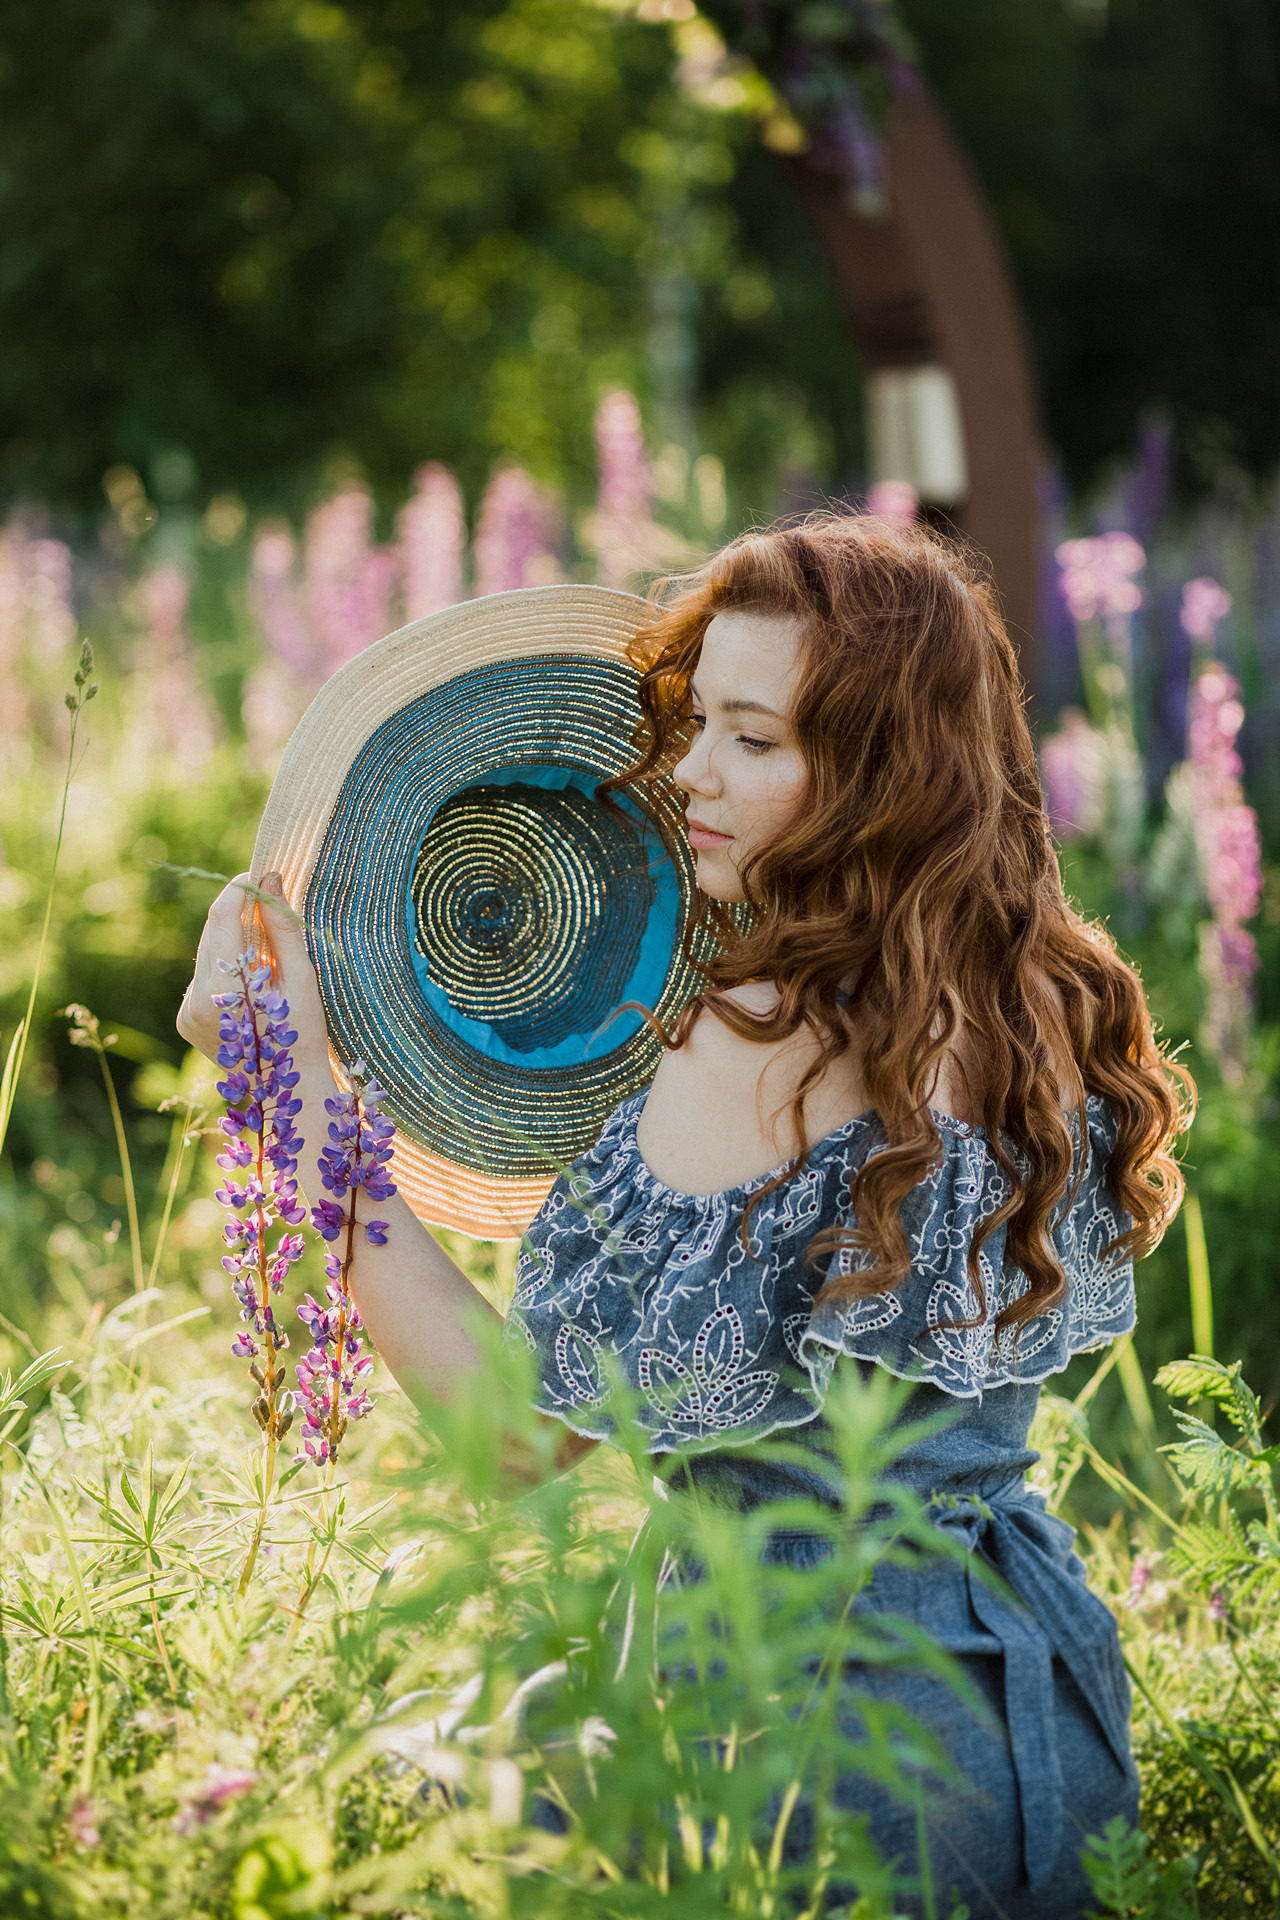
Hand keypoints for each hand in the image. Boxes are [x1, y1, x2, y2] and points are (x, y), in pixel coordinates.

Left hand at [176, 871, 328, 1063]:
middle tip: (265, 899)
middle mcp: (195, 999)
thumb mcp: (301, 978)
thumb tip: (272, 880)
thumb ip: (283, 927)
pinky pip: (203, 976)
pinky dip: (224, 965)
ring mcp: (185, 1012)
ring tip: (265, 945)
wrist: (288, 1090)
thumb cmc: (304, 1035)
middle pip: (211, 933)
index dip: (238, 890)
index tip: (259, 874)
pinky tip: (251, 977)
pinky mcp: (184, 1019)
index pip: (222, 918)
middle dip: (236, 912)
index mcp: (224, 989)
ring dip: (231, 938)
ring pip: (206, 953)